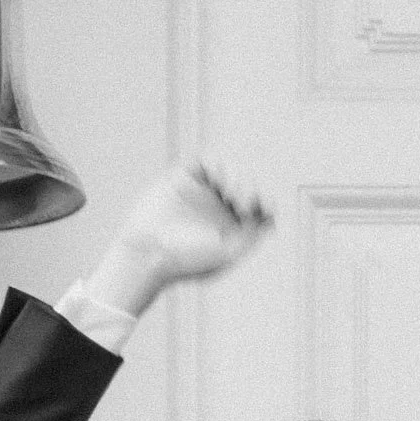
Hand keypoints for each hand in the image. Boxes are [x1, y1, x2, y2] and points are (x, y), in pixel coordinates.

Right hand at [92, 161, 273, 315]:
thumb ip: (253, 233)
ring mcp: (205, 192)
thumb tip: (270, 215)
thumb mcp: (229, 252)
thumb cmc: (188, 259)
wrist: (149, 250)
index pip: (262, 207)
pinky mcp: (187, 177)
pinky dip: (219, 165)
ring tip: (228, 193)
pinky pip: (210, 160)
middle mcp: (222, 208)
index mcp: (235, 229)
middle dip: (251, 186)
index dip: (267, 201)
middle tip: (240, 201)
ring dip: (238, 175)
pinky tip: (217, 180)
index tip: (261, 207)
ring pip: (233, 169)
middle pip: (250, 184)